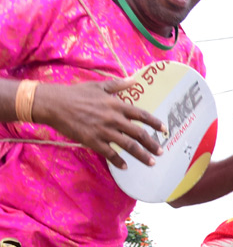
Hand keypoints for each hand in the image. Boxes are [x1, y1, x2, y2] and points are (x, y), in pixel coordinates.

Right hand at [35, 77, 165, 168]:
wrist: (54, 104)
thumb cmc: (76, 93)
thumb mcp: (98, 85)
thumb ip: (118, 84)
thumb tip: (134, 79)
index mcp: (116, 105)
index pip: (141, 115)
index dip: (155, 123)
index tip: (164, 129)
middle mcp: (113, 118)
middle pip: (139, 134)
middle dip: (152, 144)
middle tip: (162, 151)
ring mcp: (104, 131)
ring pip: (128, 146)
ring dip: (141, 155)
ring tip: (151, 162)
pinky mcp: (92, 140)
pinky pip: (109, 153)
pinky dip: (118, 161)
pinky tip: (125, 167)